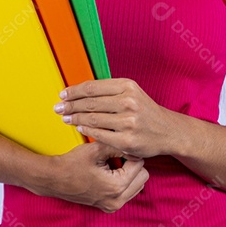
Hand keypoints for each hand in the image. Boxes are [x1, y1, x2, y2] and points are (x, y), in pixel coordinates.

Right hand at [33, 141, 147, 212]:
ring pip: (137, 185)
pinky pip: (128, 192)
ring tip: (111, 165)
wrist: (54, 179)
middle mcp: (117, 200)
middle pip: (142, 177)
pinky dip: (123, 182)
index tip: (117, 149)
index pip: (140, 165)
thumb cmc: (72, 163)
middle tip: (116, 157)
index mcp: (116, 187)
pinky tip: (109, 174)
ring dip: (129, 174)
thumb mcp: (95, 150)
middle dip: (133, 165)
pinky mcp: (109, 207)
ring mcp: (113, 206)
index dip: (130, 153)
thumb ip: (117, 145)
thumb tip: (133, 145)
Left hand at [55, 78, 178, 158]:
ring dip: (75, 118)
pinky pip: (99, 134)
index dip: (74, 91)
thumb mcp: (131, 93)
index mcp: (127, 86)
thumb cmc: (145, 111)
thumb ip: (109, 91)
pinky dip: (86, 131)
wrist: (168, 131)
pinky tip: (79, 128)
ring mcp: (129, 122)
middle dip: (70, 105)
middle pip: (90, 103)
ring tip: (65, 118)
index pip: (92, 87)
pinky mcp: (127, 140)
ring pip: (92, 119)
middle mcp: (129, 102)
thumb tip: (79, 91)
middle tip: (58, 108)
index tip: (63, 95)